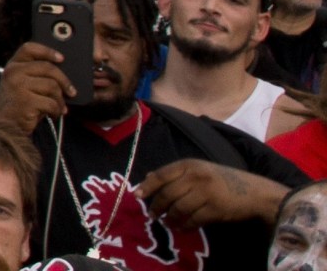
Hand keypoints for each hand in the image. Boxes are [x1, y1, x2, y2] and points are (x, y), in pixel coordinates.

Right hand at [0, 40, 73, 133]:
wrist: (0, 125)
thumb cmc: (16, 103)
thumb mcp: (20, 83)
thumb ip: (35, 75)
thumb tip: (65, 74)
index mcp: (12, 65)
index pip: (30, 48)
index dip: (47, 51)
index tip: (61, 58)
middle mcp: (13, 72)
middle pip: (48, 68)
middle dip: (64, 81)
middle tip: (71, 92)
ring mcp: (18, 86)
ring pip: (53, 86)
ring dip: (60, 100)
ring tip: (58, 107)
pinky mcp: (26, 102)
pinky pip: (52, 103)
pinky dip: (56, 111)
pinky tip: (52, 115)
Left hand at [140, 159, 285, 228]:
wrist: (255, 192)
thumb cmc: (224, 180)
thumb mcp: (200, 170)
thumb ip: (176, 174)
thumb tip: (148, 178)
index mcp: (190, 165)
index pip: (162, 175)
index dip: (147, 186)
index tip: (137, 196)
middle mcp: (196, 176)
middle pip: (167, 194)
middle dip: (157, 206)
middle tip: (152, 215)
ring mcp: (206, 192)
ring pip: (178, 208)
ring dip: (170, 218)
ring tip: (167, 223)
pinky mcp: (215, 209)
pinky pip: (193, 220)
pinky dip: (185, 225)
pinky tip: (182, 228)